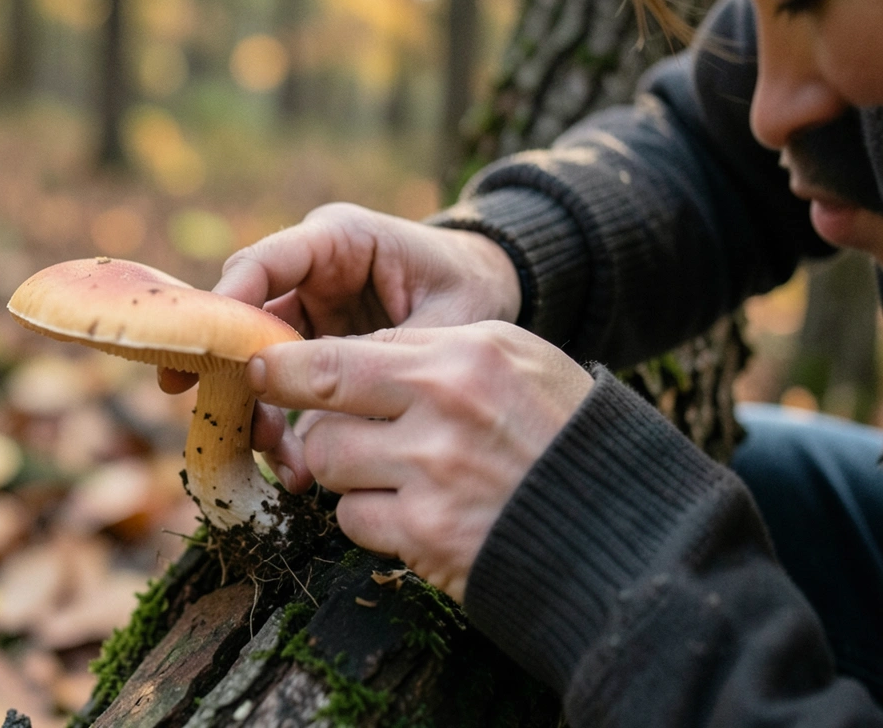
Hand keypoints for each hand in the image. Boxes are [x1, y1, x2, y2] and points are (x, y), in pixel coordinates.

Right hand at [159, 203, 524, 484]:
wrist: (491, 297)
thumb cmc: (471, 290)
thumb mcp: (446, 319)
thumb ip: (387, 350)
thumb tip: (330, 406)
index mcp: (339, 239)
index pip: (266, 262)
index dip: (227, 303)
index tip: (204, 348)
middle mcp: (310, 271)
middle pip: (244, 313)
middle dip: (226, 365)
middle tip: (203, 407)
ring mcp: (307, 310)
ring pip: (256, 356)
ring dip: (254, 405)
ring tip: (270, 453)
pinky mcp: (312, 348)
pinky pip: (282, 383)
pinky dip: (282, 422)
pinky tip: (293, 464)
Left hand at [246, 322, 593, 601]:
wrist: (618, 533)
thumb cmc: (566, 438)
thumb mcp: (519, 365)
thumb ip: (440, 352)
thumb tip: (356, 355)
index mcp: (466, 354)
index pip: (348, 350)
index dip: (292, 361)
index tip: (264, 364)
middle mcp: (445, 403)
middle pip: (320, 395)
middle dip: (286, 404)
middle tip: (276, 410)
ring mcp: (432, 469)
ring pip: (327, 459)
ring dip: (340, 471)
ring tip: (385, 473)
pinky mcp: (425, 532)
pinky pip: (351, 518)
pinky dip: (366, 519)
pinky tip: (408, 516)